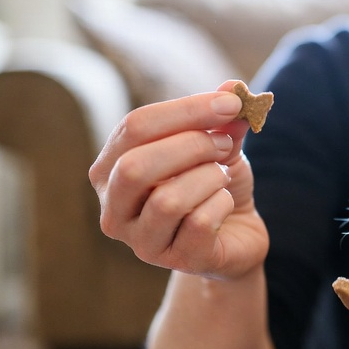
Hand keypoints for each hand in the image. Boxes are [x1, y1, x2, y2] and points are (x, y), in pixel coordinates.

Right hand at [89, 81, 268, 279]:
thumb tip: (233, 87)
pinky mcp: (175, 261)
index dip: (186, 109)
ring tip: (222, 176)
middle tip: (224, 144)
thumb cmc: (214, 185)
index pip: (134, 127)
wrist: (237, 236)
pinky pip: (199, 223)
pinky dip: (221, 204)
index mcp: (110, 169)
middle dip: (191, 145)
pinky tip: (225, 205)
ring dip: (209, 178)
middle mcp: (113, 209)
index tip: (231, 103)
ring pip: (167, 200)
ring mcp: (140, 241)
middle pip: (135, 166)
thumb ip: (220, 119)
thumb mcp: (217, 145)